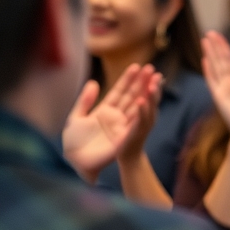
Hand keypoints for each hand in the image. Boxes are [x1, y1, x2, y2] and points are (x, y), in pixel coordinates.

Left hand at [62, 64, 163, 181]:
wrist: (74, 164)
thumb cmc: (74, 144)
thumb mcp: (75, 118)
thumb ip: (85, 100)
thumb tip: (93, 82)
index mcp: (105, 111)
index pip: (120, 91)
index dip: (128, 79)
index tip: (137, 66)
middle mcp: (116, 118)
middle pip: (132, 96)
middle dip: (142, 83)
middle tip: (151, 68)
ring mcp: (121, 127)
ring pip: (137, 107)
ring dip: (146, 95)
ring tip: (154, 81)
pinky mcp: (124, 138)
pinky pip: (134, 124)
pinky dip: (139, 113)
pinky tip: (142, 101)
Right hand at [201, 30, 229, 145]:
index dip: (226, 49)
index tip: (220, 36)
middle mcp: (228, 84)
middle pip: (221, 61)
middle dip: (216, 46)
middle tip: (210, 32)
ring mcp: (222, 90)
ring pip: (216, 67)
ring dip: (211, 53)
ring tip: (205, 40)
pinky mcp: (219, 97)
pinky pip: (212, 81)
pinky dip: (209, 71)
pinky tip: (205, 60)